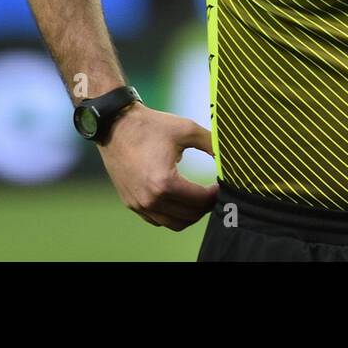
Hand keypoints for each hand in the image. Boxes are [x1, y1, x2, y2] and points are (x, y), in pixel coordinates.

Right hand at [97, 104, 218, 230]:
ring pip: (174, 223)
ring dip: (191, 214)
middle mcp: (149, 199)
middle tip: (214, 192)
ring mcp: (138, 204)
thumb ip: (212, 145)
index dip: (215, 195)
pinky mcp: (131, 203)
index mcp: (164, 183)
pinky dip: (173, 214)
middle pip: (189, 216)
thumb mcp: (187, 130)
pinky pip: (158, 219)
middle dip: (206, 206)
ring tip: (200, 197)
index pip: (199, 201)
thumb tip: (231, 158)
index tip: (222, 185)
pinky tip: (181, 198)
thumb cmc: (152, 125)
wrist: (115, 125)